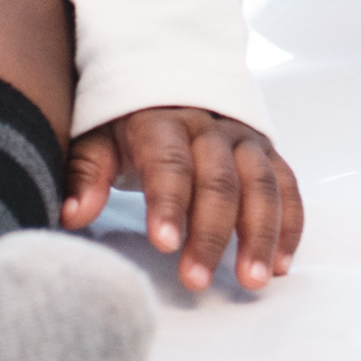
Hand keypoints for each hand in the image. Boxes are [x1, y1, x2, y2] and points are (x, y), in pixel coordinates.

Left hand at [62, 104, 302, 294]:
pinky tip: (280, 265)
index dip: (168, 203)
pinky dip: (289, 224)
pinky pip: (287, 186)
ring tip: (253, 280)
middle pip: (219, 179)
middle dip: (211, 232)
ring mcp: (243, 138)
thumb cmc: (125, 122)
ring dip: (261, 233)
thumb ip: (85, 173)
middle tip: (197, 280)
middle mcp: (210, 126)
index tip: (164, 244)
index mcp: (162, 120)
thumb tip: (71, 214)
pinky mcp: (267, 152)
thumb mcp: (96, 137)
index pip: (168, 161)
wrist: (166, 80)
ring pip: (261, 183)